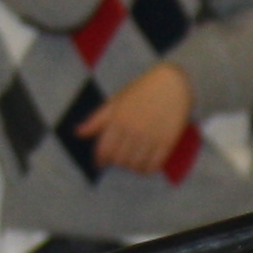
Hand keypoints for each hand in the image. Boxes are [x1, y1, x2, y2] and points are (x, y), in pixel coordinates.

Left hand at [77, 61, 195, 174]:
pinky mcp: (167, 142)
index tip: (102, 162)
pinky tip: (145, 164)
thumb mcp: (116, 101)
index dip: (101, 159)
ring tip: (133, 161)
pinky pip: (154, 165)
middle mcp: (133, 130)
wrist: (173, 83)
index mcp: (118, 120)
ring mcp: (151, 137)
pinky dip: (147, 169)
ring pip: (136, 165)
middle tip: (119, 158)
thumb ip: (97, 119)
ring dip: (132, 167)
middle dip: (117, 162)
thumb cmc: (142, 90)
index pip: (104, 150)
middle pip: (119, 160)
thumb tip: (78, 134)